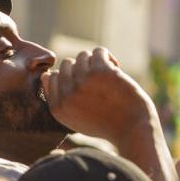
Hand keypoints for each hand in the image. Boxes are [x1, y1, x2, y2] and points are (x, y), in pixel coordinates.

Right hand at [41, 48, 156, 142]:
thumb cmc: (106, 124)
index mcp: (57, 107)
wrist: (132, 128)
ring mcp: (82, 81)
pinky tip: (116, 69)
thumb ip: (60, 99)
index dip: (69, 77)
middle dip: (82, 69)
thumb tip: (47, 75)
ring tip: (107, 76)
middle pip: (66, 64)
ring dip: (95, 63)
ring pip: (82, 56)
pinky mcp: (100, 71)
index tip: (85, 85)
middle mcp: (67, 93)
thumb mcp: (75, 119)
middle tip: (98, 81)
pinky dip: (108, 57)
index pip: (51, 77)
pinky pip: (98, 51)